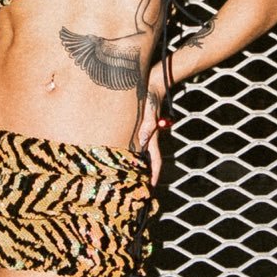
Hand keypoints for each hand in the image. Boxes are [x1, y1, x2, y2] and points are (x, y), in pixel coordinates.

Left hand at [134, 71, 167, 188]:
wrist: (152, 84)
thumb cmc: (150, 98)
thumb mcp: (147, 112)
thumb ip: (147, 126)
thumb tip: (144, 140)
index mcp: (151, 138)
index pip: (155, 163)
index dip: (154, 178)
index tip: (150, 190)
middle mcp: (148, 139)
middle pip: (147, 163)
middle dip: (143, 177)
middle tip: (136, 191)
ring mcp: (143, 134)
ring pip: (139, 156)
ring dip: (135, 168)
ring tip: (126, 181)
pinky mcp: (138, 128)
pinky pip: (134, 146)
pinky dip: (130, 155)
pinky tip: (121, 159)